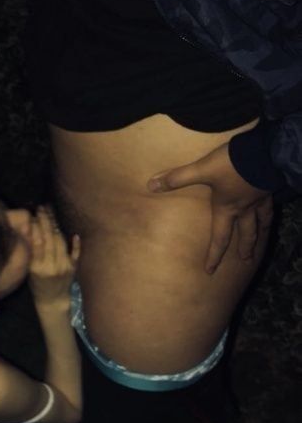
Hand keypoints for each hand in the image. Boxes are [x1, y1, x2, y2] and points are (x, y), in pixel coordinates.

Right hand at [28, 206, 79, 307]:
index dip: (36, 226)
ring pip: (60, 242)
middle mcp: (51, 266)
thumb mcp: (29, 270)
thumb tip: (30, 229)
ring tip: (51, 214)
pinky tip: (74, 234)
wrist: (52, 300)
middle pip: (49, 239)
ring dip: (56, 226)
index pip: (37, 242)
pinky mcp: (73, 268)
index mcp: (37, 267)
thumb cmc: (37, 284)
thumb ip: (31, 252)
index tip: (34, 213)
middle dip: (46, 221)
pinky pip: (75, 253)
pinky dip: (75, 243)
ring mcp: (64, 267)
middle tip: (43, 207)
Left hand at [147, 142, 272, 273]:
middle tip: (246, 259)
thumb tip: (151, 186)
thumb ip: (177, 178)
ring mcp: (259, 198)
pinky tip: (267, 204)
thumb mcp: (201, 170)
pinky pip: (270, 203)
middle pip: (246, 233)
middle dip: (245, 247)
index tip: (211, 270)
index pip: (219, 238)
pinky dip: (269, 209)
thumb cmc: (231, 165)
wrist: (264, 152)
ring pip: (262, 220)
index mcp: (227, 209)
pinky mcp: (270, 185)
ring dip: (261, 231)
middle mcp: (244, 208)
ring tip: (262, 238)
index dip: (214, 255)